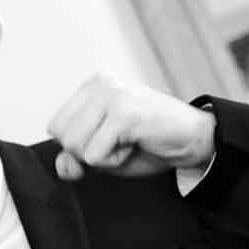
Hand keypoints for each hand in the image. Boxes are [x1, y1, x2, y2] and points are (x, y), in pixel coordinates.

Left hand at [48, 73, 216, 182]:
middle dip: (89, 152)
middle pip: (63, 138)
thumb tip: (64, 165)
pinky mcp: (124, 113)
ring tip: (128, 141)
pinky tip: (136, 144)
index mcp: (92, 86)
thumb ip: (75, 158)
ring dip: (103, 157)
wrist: (192, 140)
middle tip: (121, 141)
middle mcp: (101, 83)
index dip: (78, 146)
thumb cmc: (147, 144)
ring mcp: (112, 95)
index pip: (55, 127)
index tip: (109, 139)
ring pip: (75, 147)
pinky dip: (115, 161)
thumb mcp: (102, 154)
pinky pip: (95, 155)